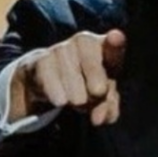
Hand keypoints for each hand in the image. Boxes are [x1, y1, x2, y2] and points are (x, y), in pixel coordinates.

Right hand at [9, 29, 125, 126]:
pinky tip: (60, 101)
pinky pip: (48, 74)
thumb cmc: (86, 86)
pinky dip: (55, 90)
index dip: (115, 42)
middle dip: (95, 84)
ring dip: (76, 93)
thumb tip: (98, 118)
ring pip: (71, 72)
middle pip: (92, 62)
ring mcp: (61, 48)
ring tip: (76, 101)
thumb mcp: (102, 99)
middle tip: (96, 95)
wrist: (50, 83)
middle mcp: (84, 42)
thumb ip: (107, 108)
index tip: (116, 38)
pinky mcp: (41, 58)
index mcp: (106, 49)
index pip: (112, 45)